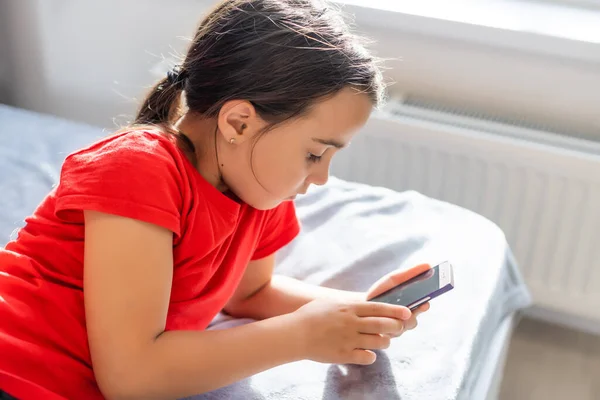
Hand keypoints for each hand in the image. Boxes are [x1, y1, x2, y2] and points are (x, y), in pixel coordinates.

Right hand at [291, 298, 411, 364]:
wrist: (295, 333)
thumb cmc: (311, 315)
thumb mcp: (332, 303)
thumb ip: (349, 305)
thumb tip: (365, 305)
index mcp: (349, 308)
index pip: (379, 308)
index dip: (396, 311)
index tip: (408, 313)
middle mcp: (351, 323)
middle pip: (383, 325)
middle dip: (396, 327)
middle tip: (399, 328)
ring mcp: (349, 339)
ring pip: (379, 342)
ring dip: (385, 342)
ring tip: (382, 341)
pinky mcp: (344, 354)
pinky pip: (367, 357)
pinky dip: (370, 356)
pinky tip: (366, 353)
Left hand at [365, 263, 431, 336]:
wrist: (360, 303)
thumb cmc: (381, 291)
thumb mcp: (394, 280)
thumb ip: (410, 273)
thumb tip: (428, 265)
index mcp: (410, 308)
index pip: (422, 309)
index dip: (424, 306)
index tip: (425, 302)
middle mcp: (404, 321)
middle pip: (412, 321)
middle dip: (410, 316)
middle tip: (406, 309)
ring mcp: (393, 330)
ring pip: (399, 328)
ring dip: (396, 320)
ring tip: (390, 312)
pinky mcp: (382, 336)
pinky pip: (386, 333)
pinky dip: (384, 324)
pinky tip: (379, 318)